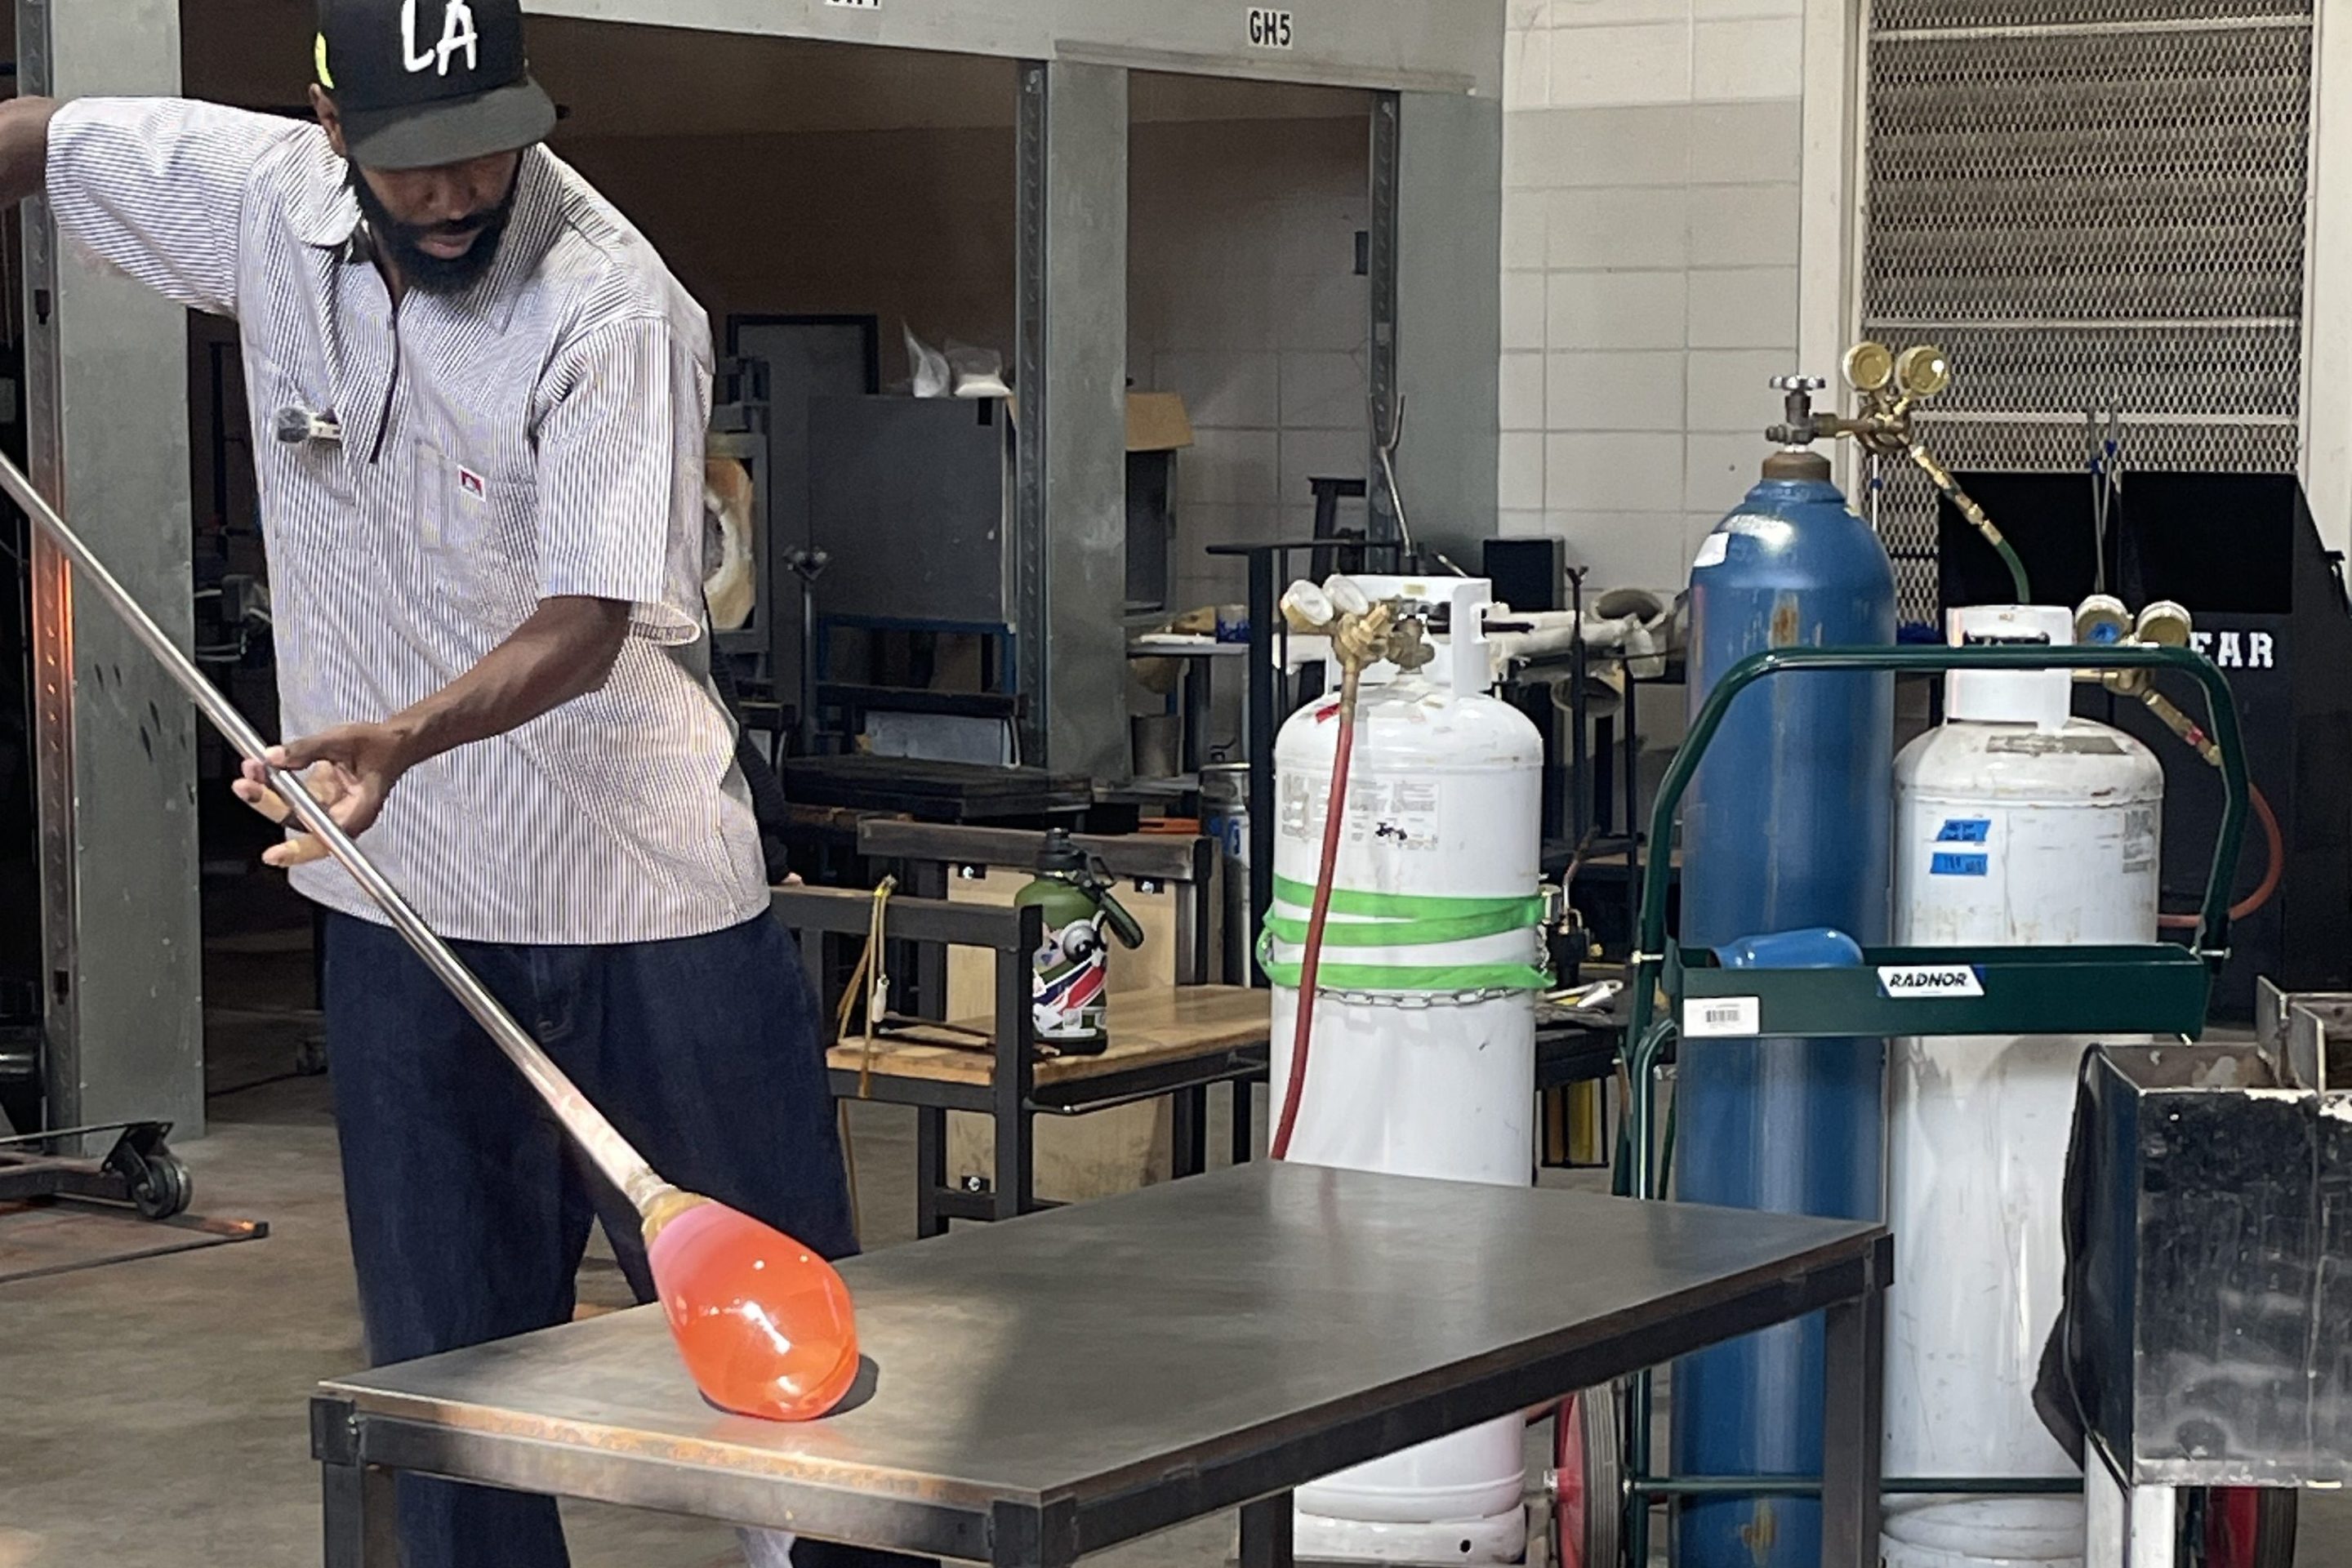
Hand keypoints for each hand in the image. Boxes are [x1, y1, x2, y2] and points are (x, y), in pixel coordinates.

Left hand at [231, 723, 417, 868]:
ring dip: (266, 794)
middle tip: (247, 787)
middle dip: (270, 805)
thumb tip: (273, 758)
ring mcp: (330, 808)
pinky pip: (291, 798)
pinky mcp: (319, 798)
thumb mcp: (344, 740)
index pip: (327, 836)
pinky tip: (259, 769)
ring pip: (291, 812)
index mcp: (359, 810)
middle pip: (300, 823)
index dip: (299, 849)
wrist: (393, 742)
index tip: (274, 855)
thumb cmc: (381, 745)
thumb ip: (306, 749)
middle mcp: (344, 816)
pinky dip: (273, 783)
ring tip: (250, 772)